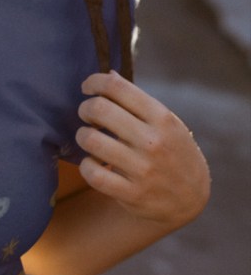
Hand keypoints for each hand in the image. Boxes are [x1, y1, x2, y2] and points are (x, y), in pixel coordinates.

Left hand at [76, 71, 209, 227]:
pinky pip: (93, 174)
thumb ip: (137, 100)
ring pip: (91, 140)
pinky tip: (92, 162)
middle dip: (85, 108)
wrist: (192, 199)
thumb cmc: (173, 151)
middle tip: (87, 115)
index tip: (87, 88)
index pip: (118, 88)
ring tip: (89, 138)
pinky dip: (86, 165)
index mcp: (162, 118)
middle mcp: (152, 141)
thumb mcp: (166, 122)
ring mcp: (142, 169)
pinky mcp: (131, 194)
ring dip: (83, 136)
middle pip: (99, 109)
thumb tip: (108, 75)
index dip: (94, 82)